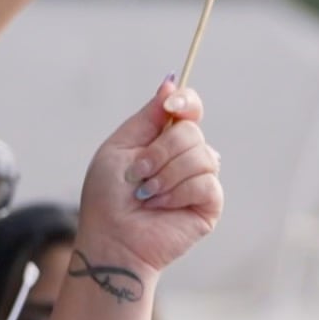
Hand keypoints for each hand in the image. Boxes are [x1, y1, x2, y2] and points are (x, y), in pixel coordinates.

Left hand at [71, 79, 220, 279]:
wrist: (112, 237)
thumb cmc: (108, 196)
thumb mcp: (120, 147)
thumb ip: (147, 117)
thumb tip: (170, 83)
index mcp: (165, 139)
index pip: (189, 108)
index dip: (186, 102)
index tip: (172, 105)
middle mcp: (186, 156)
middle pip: (191, 131)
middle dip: (159, 152)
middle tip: (137, 175)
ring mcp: (200, 179)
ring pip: (201, 156)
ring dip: (165, 175)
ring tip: (147, 195)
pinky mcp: (210, 203)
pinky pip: (206, 183)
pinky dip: (177, 193)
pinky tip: (162, 206)